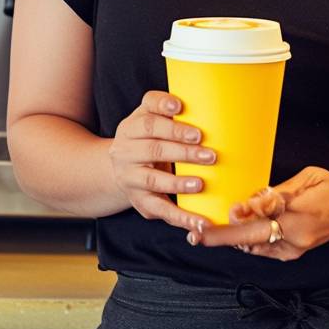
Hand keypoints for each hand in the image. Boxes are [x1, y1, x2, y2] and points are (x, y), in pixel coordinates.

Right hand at [109, 90, 215, 238]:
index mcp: (131, 127)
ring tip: (200, 184)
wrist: (119, 169)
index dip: (163, 113)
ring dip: (178, 183)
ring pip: (154, 181)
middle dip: (182, 151)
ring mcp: (130, 178)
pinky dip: (182, 218)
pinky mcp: (140, 201)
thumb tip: (197, 105)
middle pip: (154, 149)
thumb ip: (167, 110)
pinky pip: (162, 210)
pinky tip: (200, 222)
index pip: (147, 119)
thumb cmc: (147, 138)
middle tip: (209, 153)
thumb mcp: (149, 119)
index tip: (180, 110)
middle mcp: (126, 151)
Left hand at [190, 166, 328, 260]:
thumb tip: (251, 201)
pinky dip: (243, 241)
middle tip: (197, 235)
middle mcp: (297, 236)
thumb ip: (279, 192)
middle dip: (223, 236)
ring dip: (228, 240)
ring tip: (202, 234)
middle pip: (254, 237)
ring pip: (253, 245)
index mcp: (304, 211)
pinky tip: (227, 234)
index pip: (271, 213)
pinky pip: (260, 248)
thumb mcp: (309, 178)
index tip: (232, 210)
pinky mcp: (290, 255)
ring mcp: (293, 249)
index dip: (249, 212)